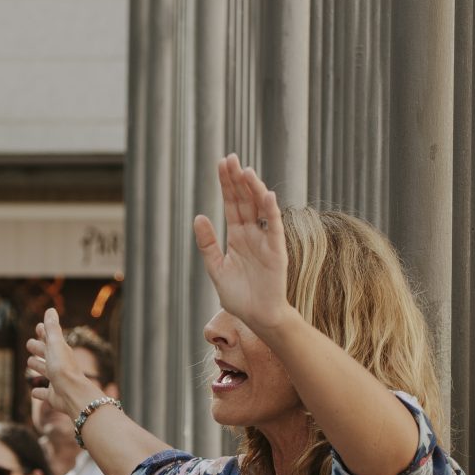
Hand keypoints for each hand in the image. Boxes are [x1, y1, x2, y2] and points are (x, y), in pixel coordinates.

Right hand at [26, 308, 104, 421]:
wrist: (72, 394)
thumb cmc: (63, 368)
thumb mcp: (55, 345)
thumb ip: (52, 328)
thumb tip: (51, 310)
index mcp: (59, 351)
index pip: (49, 339)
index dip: (44, 332)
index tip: (39, 327)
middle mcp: (58, 365)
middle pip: (46, 354)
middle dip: (38, 348)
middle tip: (30, 345)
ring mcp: (56, 381)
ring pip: (44, 371)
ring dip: (38, 367)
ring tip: (31, 364)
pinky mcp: (53, 396)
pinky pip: (44, 394)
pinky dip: (39, 392)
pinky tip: (34, 393)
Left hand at [194, 153, 292, 332]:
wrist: (258, 317)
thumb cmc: (239, 296)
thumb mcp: (216, 268)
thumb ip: (208, 244)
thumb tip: (198, 216)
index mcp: (237, 236)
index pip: (232, 204)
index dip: (227, 184)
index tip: (222, 163)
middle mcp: (252, 234)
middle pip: (245, 200)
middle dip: (237, 180)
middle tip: (231, 158)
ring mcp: (265, 240)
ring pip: (260, 208)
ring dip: (254, 189)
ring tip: (246, 171)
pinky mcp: (277, 251)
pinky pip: (273, 227)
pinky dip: (271, 211)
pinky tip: (266, 195)